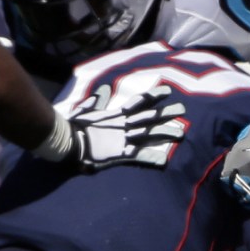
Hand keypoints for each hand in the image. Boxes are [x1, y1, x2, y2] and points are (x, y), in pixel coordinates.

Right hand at [70, 84, 185, 168]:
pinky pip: (139, 157)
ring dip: (165, 134)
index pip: (139, 102)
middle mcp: (123, 125)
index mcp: (116, 115)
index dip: (154, 96)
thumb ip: (97, 100)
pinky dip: (152, 159)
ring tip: (181, 134)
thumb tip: (104, 89)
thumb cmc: (73, 127)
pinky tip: (165, 161)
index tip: (168, 90)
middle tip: (183, 109)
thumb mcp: (86, 110)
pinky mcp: (120, 154)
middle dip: (166, 113)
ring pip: (149, 134)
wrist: (66, 142)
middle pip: (149, 117)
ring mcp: (123, 139)